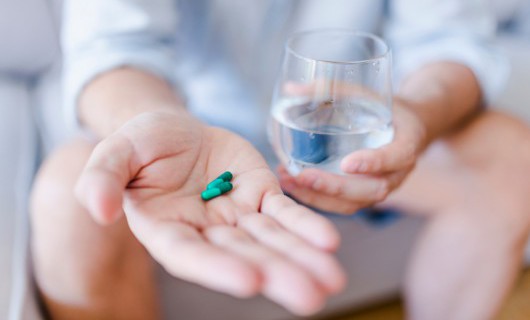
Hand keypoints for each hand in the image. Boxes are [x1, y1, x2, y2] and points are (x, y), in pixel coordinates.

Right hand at [75, 111, 345, 314]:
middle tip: (311, 297)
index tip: (251, 281)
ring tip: (332, 279)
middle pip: (242, 257)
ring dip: (302, 258)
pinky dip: (306, 226)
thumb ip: (102, 178)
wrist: (175, 129)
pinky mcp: (260, 194)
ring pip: (272, 241)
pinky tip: (329, 242)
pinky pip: (285, 213)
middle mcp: (205, 231)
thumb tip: (100, 210)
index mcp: (166, 229)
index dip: (218, 269)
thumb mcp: (114, 152)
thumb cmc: (141, 143)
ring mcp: (236, 214)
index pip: (191, 255)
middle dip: (277, 274)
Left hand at [279, 100, 426, 213]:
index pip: (396, 157)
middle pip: (371, 189)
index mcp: (408, 143)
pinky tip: (293, 185)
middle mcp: (397, 173)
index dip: (374, 162)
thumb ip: (334, 88)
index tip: (347, 162)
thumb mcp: (368, 93)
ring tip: (289, 181)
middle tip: (304, 176)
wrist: (406, 128)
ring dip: (319, 196)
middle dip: (335, 187)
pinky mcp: (365, 196)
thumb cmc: (386, 109)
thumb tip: (291, 88)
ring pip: (354, 203)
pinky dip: (317, 199)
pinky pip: (344, 206)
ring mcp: (382, 188)